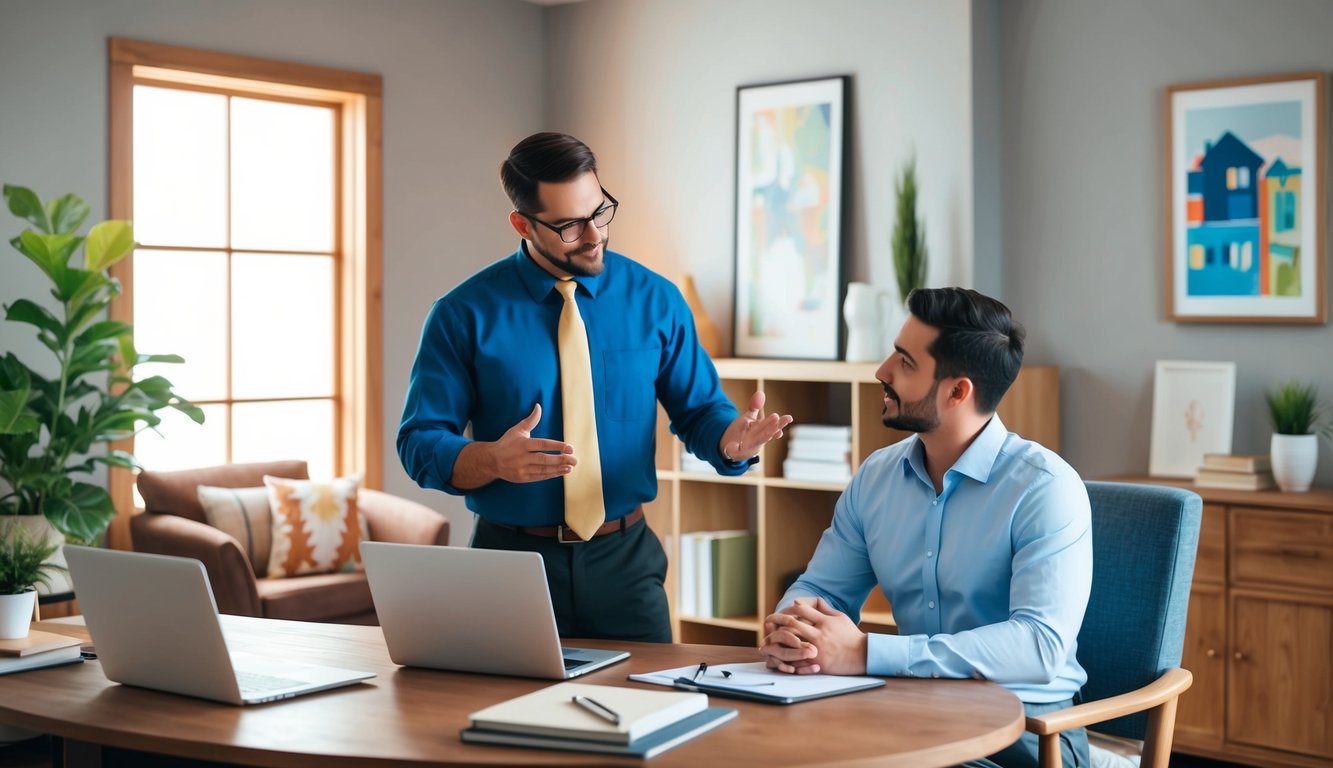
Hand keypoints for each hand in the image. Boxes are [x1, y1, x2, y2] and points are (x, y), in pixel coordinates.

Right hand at [453, 404, 575, 487]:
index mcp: (522, 444)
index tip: (570, 447)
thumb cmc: (507, 443)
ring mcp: (522, 469)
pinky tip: (561, 472)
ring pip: (543, 469)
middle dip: (561, 459)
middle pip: (544, 459)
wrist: (491, 461)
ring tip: (570, 466)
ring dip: (558, 468)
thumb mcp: (517, 430)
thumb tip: (539, 406)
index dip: (557, 446)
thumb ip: (531, 420)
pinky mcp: (523, 478)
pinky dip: (551, 474)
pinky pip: (540, 476)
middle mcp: (522, 457)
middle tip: (574, 459)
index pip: (543, 445)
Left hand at [719, 391, 793, 462]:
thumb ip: (755, 407)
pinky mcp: (737, 452)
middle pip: (767, 433)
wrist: (729, 445)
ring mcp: (748, 447)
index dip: (780, 423)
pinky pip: (736, 450)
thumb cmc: (743, 431)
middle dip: (773, 427)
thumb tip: (760, 393)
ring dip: (763, 437)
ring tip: (769, 433)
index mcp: (761, 430)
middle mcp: (757, 439)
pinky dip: (736, 448)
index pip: (772, 426)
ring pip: (756, 442)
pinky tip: (736, 445)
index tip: (789, 418)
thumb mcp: (749, 418)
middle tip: (779, 418)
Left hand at [759, 598, 866, 675]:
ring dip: (777, 639)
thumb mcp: (840, 617)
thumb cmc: (851, 635)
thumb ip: (824, 608)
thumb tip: (812, 598)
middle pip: (792, 624)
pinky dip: (785, 657)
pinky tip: (776, 656)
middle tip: (768, 620)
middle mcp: (819, 634)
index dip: (788, 608)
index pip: (801, 610)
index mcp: (824, 622)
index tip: (782, 610)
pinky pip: (796, 660)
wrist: (862, 656)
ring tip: (768, 638)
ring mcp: (817, 649)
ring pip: (791, 642)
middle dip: (778, 621)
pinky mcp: (817, 663)